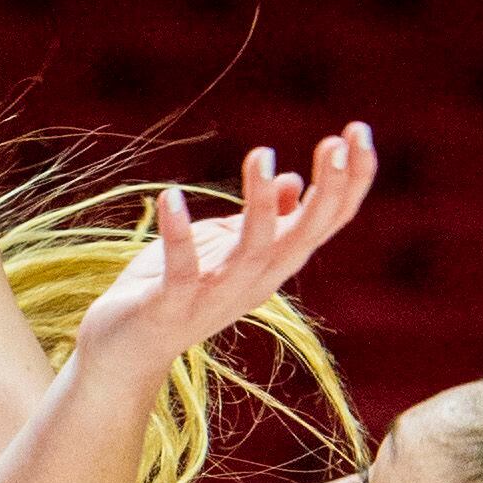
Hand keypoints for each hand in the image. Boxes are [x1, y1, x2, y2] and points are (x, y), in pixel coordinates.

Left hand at [74, 130, 376, 387]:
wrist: (124, 352)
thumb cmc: (175, 292)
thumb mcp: (223, 246)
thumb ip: (261, 220)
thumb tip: (293, 182)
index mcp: (273, 263)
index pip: (326, 222)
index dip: (350, 180)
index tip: (358, 130)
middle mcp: (255, 282)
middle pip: (304, 237)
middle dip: (327, 191)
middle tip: (336, 143)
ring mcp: (214, 297)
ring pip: (251, 252)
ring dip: (257, 206)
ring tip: (260, 154)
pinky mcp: (170, 306)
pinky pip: (181, 272)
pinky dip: (178, 235)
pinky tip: (171, 196)